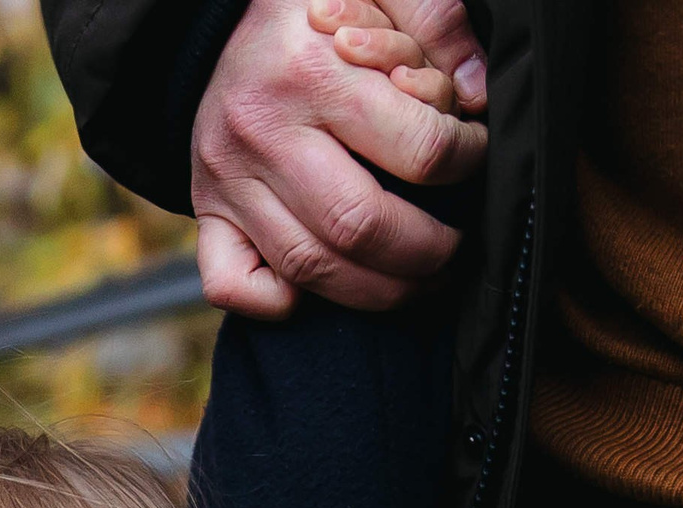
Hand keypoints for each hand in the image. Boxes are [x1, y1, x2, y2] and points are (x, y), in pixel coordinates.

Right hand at [190, 0, 487, 318]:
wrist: (216, 21)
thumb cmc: (313, 7)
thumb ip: (434, 19)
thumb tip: (475, 95)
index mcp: (310, 69)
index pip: (417, 149)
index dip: (468, 162)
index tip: (476, 154)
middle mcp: (261, 131)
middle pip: (360, 226)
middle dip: (429, 251)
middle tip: (456, 243)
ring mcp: (227, 180)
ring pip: (310, 268)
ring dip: (379, 291)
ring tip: (418, 276)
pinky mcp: (206, 211)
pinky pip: (233, 285)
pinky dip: (279, 302)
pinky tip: (323, 284)